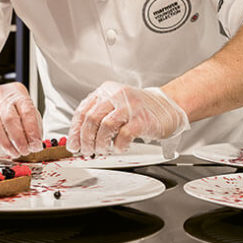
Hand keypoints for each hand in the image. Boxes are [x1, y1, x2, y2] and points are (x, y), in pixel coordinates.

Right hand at [0, 83, 42, 157]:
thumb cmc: (11, 106)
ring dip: (7, 145)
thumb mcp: (26, 109)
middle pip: (10, 120)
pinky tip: (1, 147)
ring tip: (14, 152)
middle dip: (19, 140)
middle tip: (24, 151)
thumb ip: (33, 125)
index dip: (32, 131)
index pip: (27, 112)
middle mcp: (2, 99)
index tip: (36, 144)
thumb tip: (36, 144)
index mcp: (18, 95)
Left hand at [67, 81, 189, 156]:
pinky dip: (118, 146)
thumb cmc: (141, 109)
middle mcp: (117, 95)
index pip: (83, 110)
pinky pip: (123, 135)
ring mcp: (130, 106)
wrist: (169, 106)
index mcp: (106, 91)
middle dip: (86, 140)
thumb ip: (99, 116)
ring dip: (100, 144)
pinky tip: (119, 148)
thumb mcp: (116, 105)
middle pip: (92, 119)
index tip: (74, 144)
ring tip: (102, 151)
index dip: (75, 131)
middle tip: (87, 151)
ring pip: (105, 126)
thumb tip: (79, 137)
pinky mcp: (142, 119)